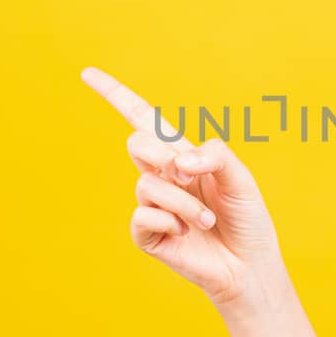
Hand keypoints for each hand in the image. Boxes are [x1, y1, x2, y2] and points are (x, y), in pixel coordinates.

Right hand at [80, 66, 284, 311]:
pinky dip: (169, 221)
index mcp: (181, 153)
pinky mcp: (146, 234)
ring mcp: (152, 205)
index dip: (114, 94)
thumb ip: (213, 155)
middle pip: (137, 143)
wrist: (249, 264)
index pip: (141, 117)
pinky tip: (184, 234)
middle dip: (164, 157)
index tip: (87, 72)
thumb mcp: (240, 176)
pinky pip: (142, 215)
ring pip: (147, 183)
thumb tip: (177, 163)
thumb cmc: (246, 217)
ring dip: (183, 201)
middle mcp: (161, 175)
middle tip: (191, 178)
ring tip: (205, 221)